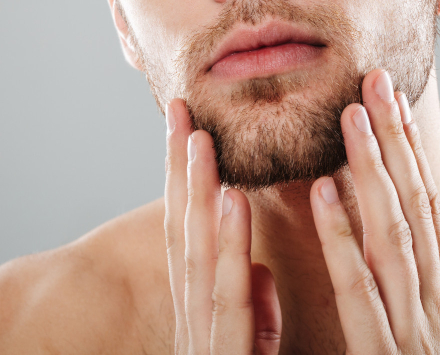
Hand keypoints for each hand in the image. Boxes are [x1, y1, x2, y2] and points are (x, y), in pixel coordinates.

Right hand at [164, 99, 281, 353]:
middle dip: (178, 170)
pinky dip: (231, 247)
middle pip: (184, 234)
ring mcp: (204, 345)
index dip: (184, 181)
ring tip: (199, 138)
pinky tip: (232, 200)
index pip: (190, 238)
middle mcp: (195, 326)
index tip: (186, 127)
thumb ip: (254, 314)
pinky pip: (230, 300)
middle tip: (179, 109)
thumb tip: (261, 270)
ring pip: (199, 256)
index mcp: (204, 320)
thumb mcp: (253, 353)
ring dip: (198, 193)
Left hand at [310, 70, 439, 352]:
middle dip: (396, 138)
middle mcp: (436, 306)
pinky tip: (322, 192)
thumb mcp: (428, 343)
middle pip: (415, 205)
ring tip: (350, 116)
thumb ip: (409, 301)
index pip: (428, 209)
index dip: (413, 152)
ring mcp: (414, 331)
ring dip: (372, 169)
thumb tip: (392, 255)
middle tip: (376, 79)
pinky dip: (341, 237)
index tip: (396, 102)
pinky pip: (358, 289)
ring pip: (392, 234)